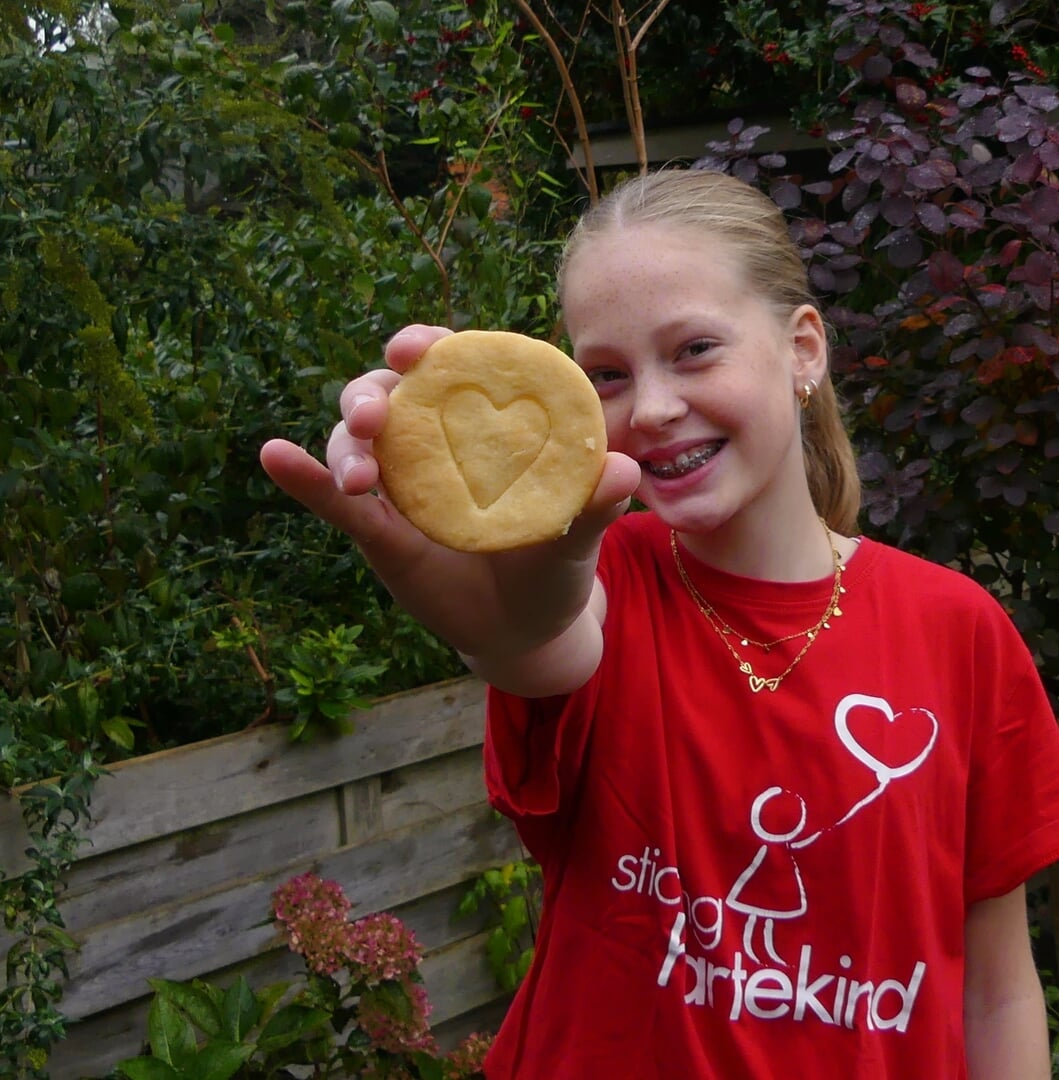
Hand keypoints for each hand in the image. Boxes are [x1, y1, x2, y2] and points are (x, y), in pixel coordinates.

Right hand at [259, 324, 642, 662]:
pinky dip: (302, 475)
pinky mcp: (376, 527)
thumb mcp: (580, 536)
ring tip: (356, 473)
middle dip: (376, 389)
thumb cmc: (557, 564)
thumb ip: (596, 503)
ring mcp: (402, 479)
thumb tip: (624, 471)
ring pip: (359, 437)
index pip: (458, 368)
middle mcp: (439, 438)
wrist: (528, 628)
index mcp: (489, 422)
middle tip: (378, 411)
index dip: (434, 348)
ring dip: (348, 441)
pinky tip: (274, 456)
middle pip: (394, 391)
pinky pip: (334, 499)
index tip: (420, 349)